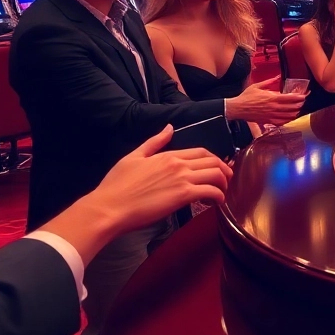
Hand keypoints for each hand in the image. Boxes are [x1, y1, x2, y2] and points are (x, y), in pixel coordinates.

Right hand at [85, 125, 233, 231]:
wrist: (108, 207)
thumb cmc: (116, 185)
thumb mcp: (133, 157)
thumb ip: (154, 142)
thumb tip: (169, 127)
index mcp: (167, 155)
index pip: (201, 151)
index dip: (214, 159)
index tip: (217, 168)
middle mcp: (178, 164)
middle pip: (213, 161)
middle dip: (224, 170)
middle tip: (225, 181)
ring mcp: (182, 179)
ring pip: (216, 174)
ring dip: (224, 183)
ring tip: (221, 193)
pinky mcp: (183, 195)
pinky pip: (211, 191)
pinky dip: (219, 196)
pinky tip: (215, 203)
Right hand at [229, 76, 304, 125]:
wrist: (237, 108)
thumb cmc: (246, 97)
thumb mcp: (257, 86)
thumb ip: (269, 82)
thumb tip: (278, 76)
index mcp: (272, 98)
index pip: (290, 98)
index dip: (299, 97)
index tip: (304, 96)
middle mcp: (274, 107)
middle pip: (292, 107)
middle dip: (299, 104)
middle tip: (303, 102)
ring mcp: (271, 115)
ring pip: (288, 116)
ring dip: (295, 112)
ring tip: (298, 109)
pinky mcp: (268, 121)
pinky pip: (281, 122)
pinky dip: (288, 120)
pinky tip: (290, 118)